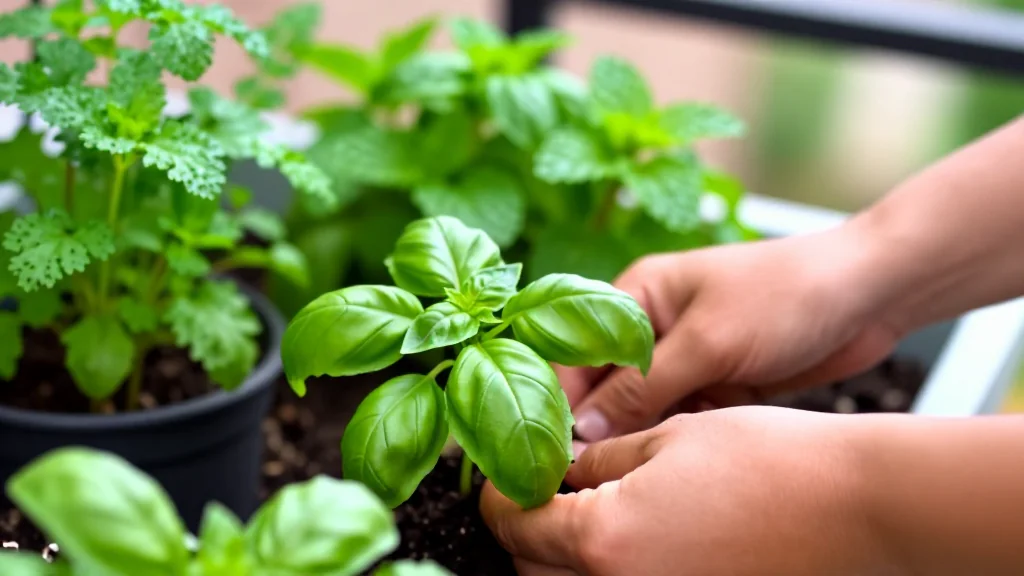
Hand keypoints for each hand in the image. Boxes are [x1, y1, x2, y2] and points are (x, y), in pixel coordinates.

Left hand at [481, 406, 885, 575]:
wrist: (856, 506)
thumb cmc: (769, 460)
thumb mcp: (666, 438)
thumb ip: (597, 460)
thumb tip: (558, 466)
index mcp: (602, 540)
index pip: (511, 523)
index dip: (496, 490)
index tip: (503, 468)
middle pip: (532, 568)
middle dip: (524, 526)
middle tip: (540, 482)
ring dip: (562, 552)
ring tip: (581, 505)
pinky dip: (610, 566)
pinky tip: (629, 532)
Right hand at [563, 224, 904, 441]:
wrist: (870, 294)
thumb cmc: (786, 294)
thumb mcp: (708, 342)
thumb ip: (643, 387)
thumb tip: (584, 430)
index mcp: (636, 294)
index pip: (575, 349)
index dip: (561, 396)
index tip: (553, 444)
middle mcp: (653, 326)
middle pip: (606, 384)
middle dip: (600, 424)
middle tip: (589, 470)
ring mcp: (686, 357)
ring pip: (643, 408)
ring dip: (642, 433)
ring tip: (641, 462)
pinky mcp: (716, 383)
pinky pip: (680, 418)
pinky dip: (679, 436)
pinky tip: (683, 452)